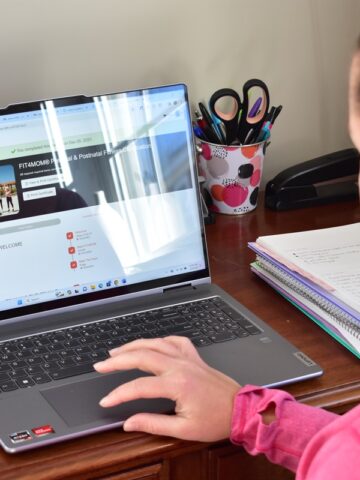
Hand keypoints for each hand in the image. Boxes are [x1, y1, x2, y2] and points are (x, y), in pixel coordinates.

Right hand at [93, 336, 240, 441]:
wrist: (241, 409)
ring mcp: (187, 358)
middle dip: (118, 360)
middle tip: (101, 365)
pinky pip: (174, 340)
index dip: (119, 394)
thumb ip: (153, 424)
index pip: (139, 387)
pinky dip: (159, 340)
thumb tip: (129, 423)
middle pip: (142, 355)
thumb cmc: (215, 420)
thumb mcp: (184, 430)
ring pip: (155, 343)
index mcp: (177, 384)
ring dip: (134, 345)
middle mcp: (180, 366)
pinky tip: (151, 343)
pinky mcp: (194, 356)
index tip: (106, 401)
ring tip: (116, 351)